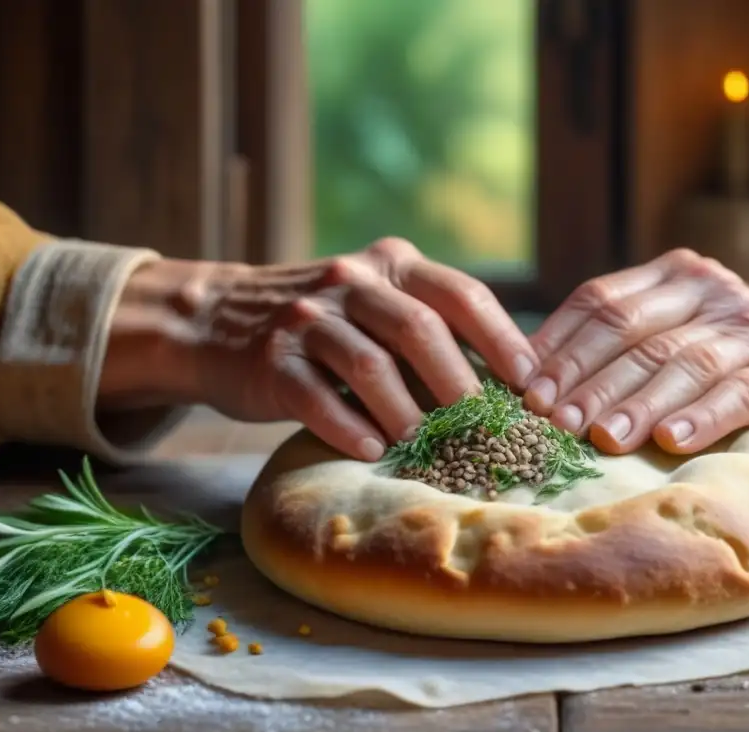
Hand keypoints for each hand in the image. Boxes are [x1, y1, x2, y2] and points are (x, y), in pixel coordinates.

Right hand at [140, 238, 537, 460]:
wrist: (219, 322)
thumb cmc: (327, 327)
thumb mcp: (379, 306)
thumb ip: (432, 328)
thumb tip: (511, 384)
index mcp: (392, 264)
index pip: (459, 292)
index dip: (501, 336)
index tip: (529, 380)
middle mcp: (352, 280)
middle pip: (419, 328)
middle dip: (458, 382)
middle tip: (484, 426)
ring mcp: (308, 318)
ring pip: (369, 365)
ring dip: (404, 412)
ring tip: (425, 446)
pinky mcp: (271, 359)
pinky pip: (315, 397)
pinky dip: (347, 427)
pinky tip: (369, 451)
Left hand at [522, 249, 748, 454]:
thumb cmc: (727, 346)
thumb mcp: (675, 322)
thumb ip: (617, 337)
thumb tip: (530, 374)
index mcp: (673, 274)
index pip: (602, 302)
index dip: (559, 345)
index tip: (524, 388)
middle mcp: (709, 293)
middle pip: (634, 334)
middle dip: (587, 379)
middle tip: (551, 419)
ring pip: (682, 364)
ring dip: (636, 402)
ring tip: (601, 438)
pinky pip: (739, 394)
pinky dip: (701, 418)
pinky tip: (670, 441)